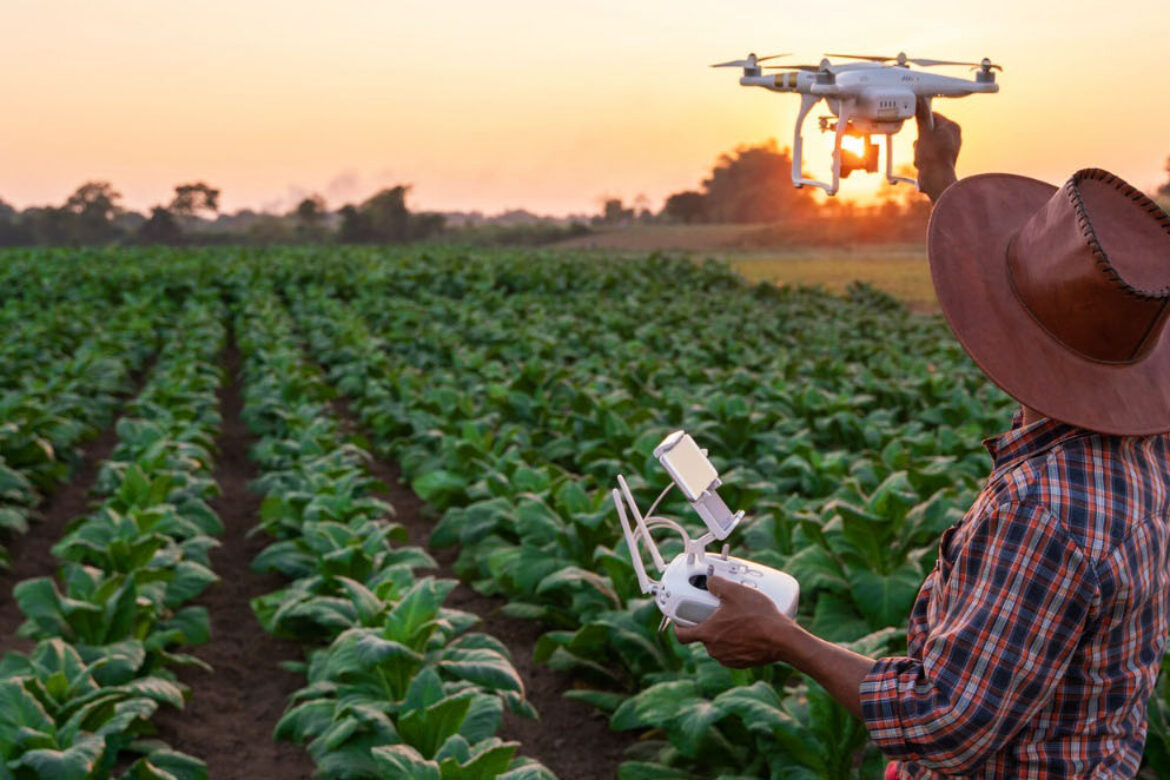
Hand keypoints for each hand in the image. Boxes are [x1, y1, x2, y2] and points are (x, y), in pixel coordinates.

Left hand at [673, 576, 797, 667]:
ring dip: (723, 635)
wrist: (782, 639)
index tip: (681, 620)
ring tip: (736, 620)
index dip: (678, 627)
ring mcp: (728, 658)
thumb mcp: (735, 592)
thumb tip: (710, 581)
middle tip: (719, 612)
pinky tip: (747, 632)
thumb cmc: (758, 616)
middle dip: (708, 625)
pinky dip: (736, 643)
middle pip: (703, 637)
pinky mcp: (741, 663)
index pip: (682, 635)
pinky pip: (732, 652)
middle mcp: (714, 650)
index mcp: (707, 634)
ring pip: (718, 645)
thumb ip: (717, 584)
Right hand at [914, 97, 960, 202]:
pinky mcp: (942, 159)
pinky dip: (922, 157)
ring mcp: (948, 148)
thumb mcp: (924, 133)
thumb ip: (922, 116)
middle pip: (928, 130)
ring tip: (922, 156)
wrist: (936, 179)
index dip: (922, 122)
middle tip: (921, 146)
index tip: (917, 127)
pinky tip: (923, 163)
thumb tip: (920, 102)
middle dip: (920, 139)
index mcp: (952, 127)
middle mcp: (953, 136)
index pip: (933, 116)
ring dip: (919, 149)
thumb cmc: (933, 157)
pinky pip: (928, 153)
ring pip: (926, 142)